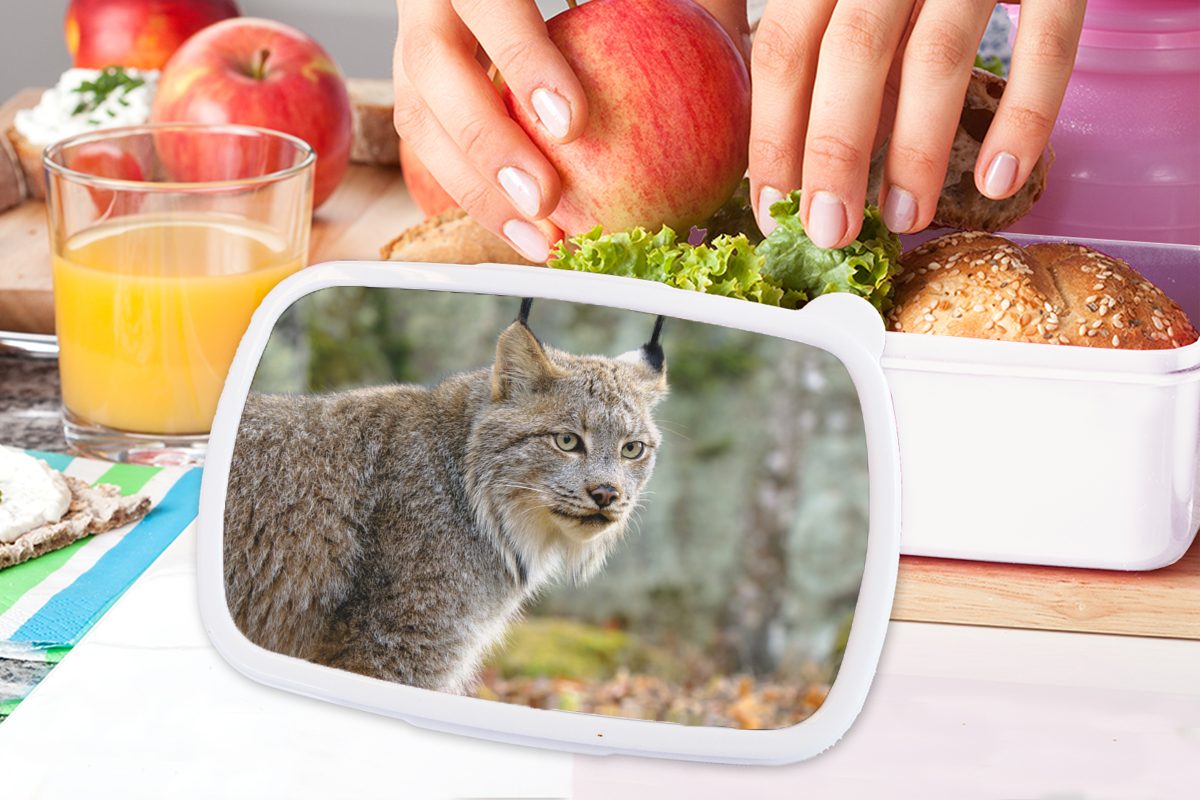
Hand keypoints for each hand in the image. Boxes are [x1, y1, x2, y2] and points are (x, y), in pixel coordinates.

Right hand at [393, 0, 588, 261]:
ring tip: (537, 237)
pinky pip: (433, 147)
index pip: (490, 2)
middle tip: (545, 198)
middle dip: (486, 143)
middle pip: (433, 69)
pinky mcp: (420, 89)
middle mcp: (434, 0)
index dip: (523, 63)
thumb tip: (729, 41)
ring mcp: (416, 44)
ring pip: (419, 118)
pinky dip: (477, 196)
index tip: (572, 123)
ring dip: (475, 189)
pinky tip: (530, 234)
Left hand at [748, 0, 1085, 246]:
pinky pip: (1047, 41)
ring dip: (918, 152)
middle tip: (833, 232)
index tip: (775, 209)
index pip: (784, 48)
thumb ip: (775, 22)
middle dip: (836, 154)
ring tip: (906, 219)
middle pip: (852, 54)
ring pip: (938, 55)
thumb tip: (752, 120)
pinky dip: (1025, 117)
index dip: (773, 135)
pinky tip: (998, 181)